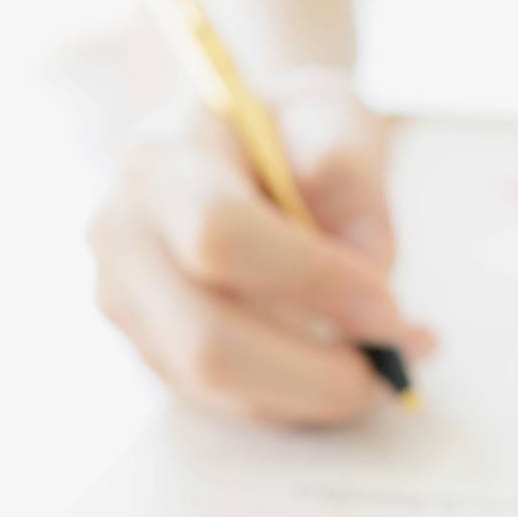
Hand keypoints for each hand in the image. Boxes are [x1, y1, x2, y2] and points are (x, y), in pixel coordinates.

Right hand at [91, 70, 434, 424]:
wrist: (235, 144)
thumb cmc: (287, 129)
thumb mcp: (332, 113)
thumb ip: (351, 172)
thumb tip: (368, 269)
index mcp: (162, 160)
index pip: (219, 235)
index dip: (312, 281)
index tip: (388, 304)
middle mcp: (124, 236)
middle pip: (207, 342)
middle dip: (316, 370)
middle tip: (393, 360)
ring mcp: (129, 303)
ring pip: (220, 389)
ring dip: (319, 394)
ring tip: (393, 362)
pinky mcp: (157, 351)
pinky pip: (234, 404)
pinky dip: (308, 400)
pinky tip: (357, 365)